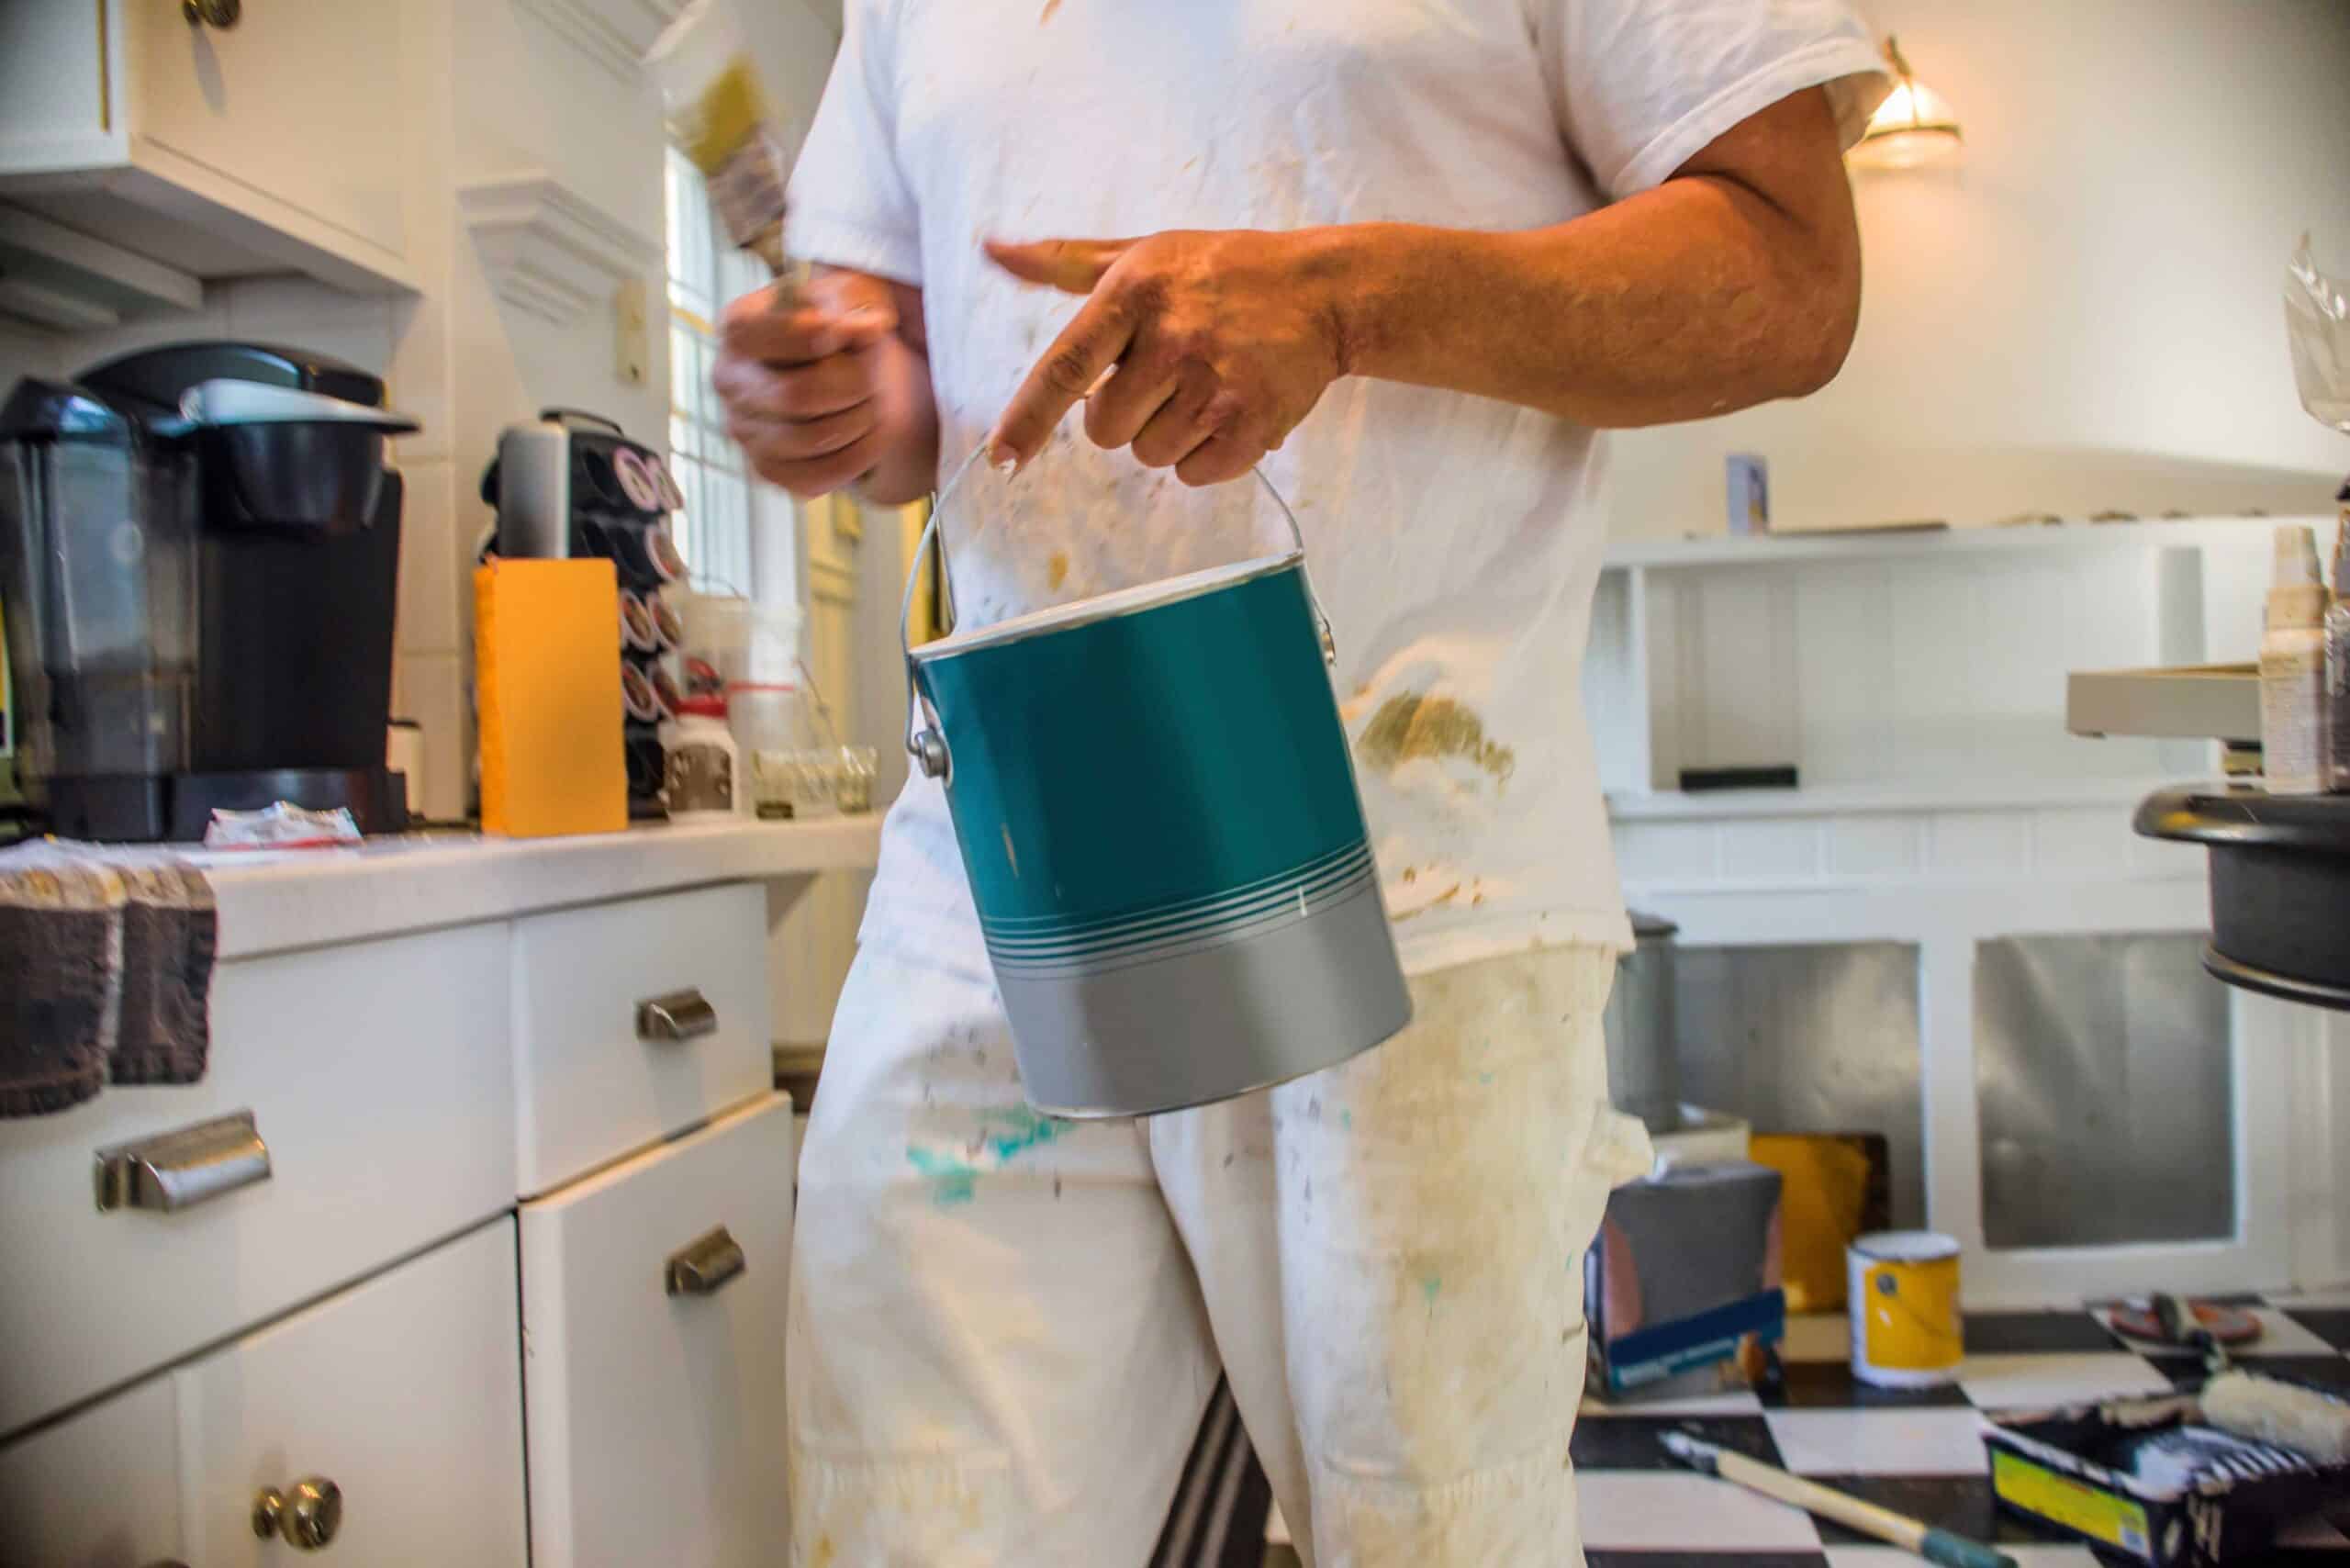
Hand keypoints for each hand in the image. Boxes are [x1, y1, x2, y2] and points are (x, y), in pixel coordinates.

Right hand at [714, 268, 902, 497]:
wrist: (840, 363)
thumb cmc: (839, 319)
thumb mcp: (848, 293)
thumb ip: (852, 305)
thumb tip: (868, 329)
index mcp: (736, 327)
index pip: (764, 336)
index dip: (815, 336)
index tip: (847, 331)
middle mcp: (728, 380)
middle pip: (796, 395)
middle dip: (854, 384)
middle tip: (873, 373)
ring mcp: (743, 430)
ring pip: (814, 439)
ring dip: (862, 419)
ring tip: (871, 400)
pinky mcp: (768, 469)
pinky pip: (820, 476)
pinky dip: (860, 454)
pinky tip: (868, 430)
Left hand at [985, 229, 1349, 485]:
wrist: (1323, 293)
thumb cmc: (1220, 271)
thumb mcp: (1144, 253)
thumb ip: (1065, 262)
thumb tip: (993, 250)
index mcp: (1136, 293)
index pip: (1066, 367)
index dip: (1028, 418)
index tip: (1001, 459)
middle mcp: (1173, 341)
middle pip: (1104, 430)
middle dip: (1124, 413)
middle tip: (1165, 374)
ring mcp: (1216, 388)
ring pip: (1149, 454)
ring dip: (1167, 432)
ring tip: (1204, 386)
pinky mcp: (1252, 427)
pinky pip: (1193, 474)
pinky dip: (1205, 454)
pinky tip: (1228, 409)